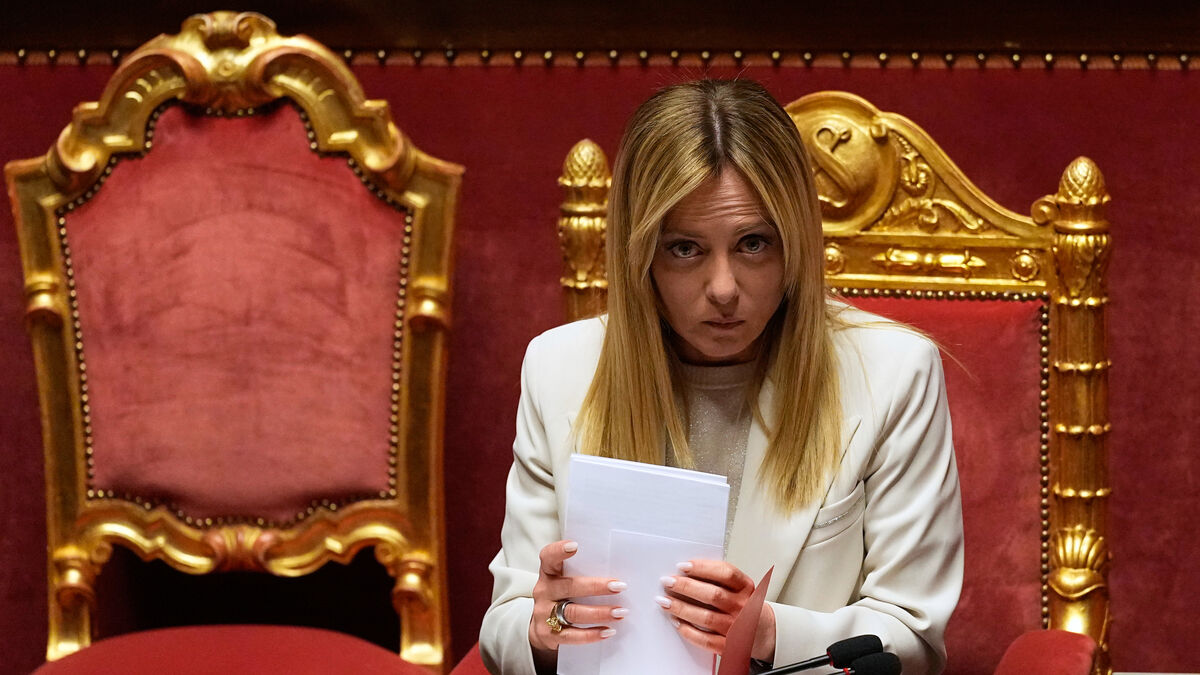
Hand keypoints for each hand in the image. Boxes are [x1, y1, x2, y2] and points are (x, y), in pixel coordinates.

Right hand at [527, 540, 626, 662]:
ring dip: (599, 612)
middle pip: (569, 586)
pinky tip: (608, 631)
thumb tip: (618, 574)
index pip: (548, 557)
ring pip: (573, 612)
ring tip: (620, 612)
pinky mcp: (548, 634)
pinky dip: (592, 634)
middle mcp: (544, 591)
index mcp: (549, 573)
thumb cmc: (563, 597)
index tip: (575, 546)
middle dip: (596, 587)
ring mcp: (544, 613)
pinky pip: (572, 636)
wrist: (541, 627)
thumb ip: (583, 574)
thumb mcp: (565, 581)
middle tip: (619, 586)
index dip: (558, 551)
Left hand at [657, 559, 776, 661]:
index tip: (682, 566)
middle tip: (667, 582)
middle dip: (686, 587)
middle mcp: (743, 607)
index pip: (726, 573)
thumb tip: (685, 571)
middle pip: (713, 595)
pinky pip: (706, 640)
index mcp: (746, 588)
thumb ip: (717, 578)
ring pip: (707, 618)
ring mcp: (737, 628)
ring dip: (682, 609)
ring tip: (665, 601)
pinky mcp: (728, 646)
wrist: (761, 630)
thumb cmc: (742, 604)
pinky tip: (676, 622)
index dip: (703, 568)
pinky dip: (688, 631)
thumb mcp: (737, 586)